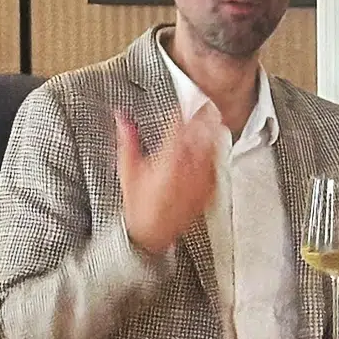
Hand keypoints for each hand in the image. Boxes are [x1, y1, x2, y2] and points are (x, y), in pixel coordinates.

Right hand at [115, 108, 219, 254]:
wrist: (151, 234)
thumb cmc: (138, 206)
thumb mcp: (128, 170)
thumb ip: (128, 140)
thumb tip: (122, 118)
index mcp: (168, 161)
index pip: (180, 128)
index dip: (184, 112)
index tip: (185, 103)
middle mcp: (188, 170)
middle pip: (202, 136)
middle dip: (205, 120)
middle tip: (206, 107)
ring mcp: (201, 181)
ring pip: (213, 151)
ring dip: (212, 136)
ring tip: (212, 125)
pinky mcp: (208, 192)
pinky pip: (216, 169)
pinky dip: (214, 157)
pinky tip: (212, 152)